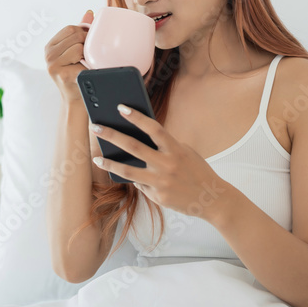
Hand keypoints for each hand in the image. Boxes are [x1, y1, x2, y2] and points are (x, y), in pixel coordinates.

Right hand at [45, 9, 92, 103]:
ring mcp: (52, 63)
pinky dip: (87, 63)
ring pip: (79, 46)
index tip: (88, 44)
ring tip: (85, 64)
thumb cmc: (78, 73)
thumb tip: (90, 12)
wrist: (78, 99)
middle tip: (88, 56)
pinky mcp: (60, 73)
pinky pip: (80, 58)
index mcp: (50, 46)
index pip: (70, 28)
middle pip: (75, 35)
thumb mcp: (77, 50)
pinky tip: (85, 70)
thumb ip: (81, 32)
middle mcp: (48, 54)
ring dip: (87, 54)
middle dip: (86, 43)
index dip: (84, 33)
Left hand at [89, 104, 232, 221]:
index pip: (153, 128)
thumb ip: (165, 147)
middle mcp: (167, 164)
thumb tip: (139, 142)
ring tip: (96, 158)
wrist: (212, 199)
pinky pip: (140, 185)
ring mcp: (161, 182)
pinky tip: (133, 177)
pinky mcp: (158, 197)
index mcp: (175, 149)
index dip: (136, 117)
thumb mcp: (185, 152)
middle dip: (112, 135)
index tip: (120, 107)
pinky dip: (136, 180)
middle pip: (133, 147)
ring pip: (128, 171)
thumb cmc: (197, 171)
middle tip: (95, 126)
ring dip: (109, 164)